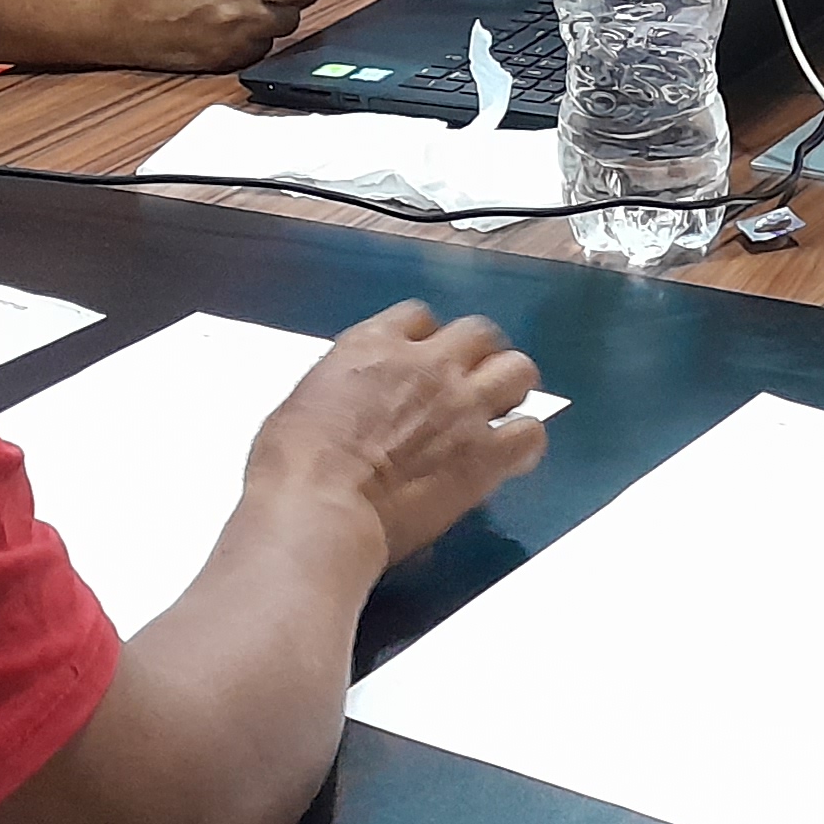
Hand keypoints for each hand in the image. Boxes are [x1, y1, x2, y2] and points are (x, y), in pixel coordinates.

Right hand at [250, 303, 548, 564]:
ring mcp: (461, 406)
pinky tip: (510, 457)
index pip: (418, 316)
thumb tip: (345, 406)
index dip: (427, 337)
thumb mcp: (301, 404)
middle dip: (479, 355)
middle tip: (473, 380)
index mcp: (372, 347)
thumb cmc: (292, 468)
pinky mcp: (484, 454)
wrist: (318, 507)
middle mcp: (426, 365)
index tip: (425, 357)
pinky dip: (525, 444)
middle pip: (479, 332)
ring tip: (501, 410)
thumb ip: (339, 392)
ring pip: (518, 369)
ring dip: (512, 388)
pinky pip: (530, 433)